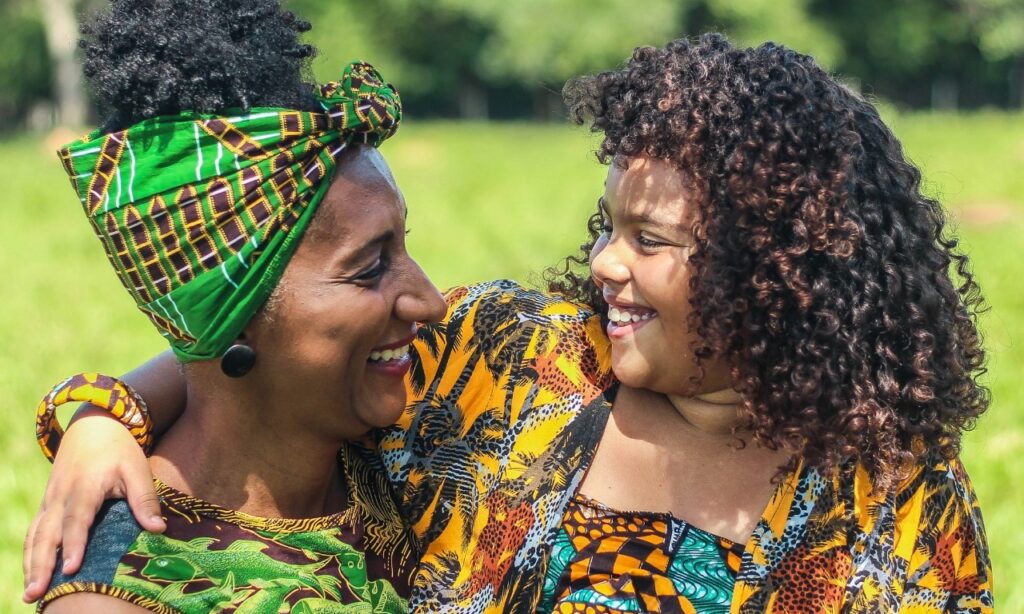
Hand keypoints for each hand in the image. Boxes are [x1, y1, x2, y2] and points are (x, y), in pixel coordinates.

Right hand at [22, 409, 164, 602]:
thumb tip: (158, 529)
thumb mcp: (137, 468)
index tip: (70, 569)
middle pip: (47, 534)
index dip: (73, 544)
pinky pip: (34, 532)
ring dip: (31, 565)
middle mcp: (61, 495)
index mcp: (84, 486)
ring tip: (30, 594)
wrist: (93, 425)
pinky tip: (31, 576)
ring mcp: (50, 500)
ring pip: (35, 536)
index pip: (77, 519)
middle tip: (37, 593)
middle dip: (41, 565)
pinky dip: (30, 554)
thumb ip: (145, 498)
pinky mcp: (47, 504)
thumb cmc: (119, 449)